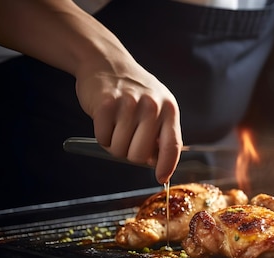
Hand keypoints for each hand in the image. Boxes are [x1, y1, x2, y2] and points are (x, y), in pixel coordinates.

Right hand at [75, 60, 182, 183]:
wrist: (106, 62)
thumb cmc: (134, 92)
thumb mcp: (157, 107)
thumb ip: (160, 134)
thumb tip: (157, 165)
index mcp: (169, 110)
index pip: (172, 146)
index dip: (166, 166)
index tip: (160, 178)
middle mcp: (152, 106)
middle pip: (139, 155)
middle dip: (130, 154)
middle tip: (127, 139)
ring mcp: (129, 104)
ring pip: (119, 150)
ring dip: (114, 144)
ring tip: (116, 125)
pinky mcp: (105, 104)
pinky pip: (102, 139)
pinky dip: (101, 136)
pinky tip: (104, 119)